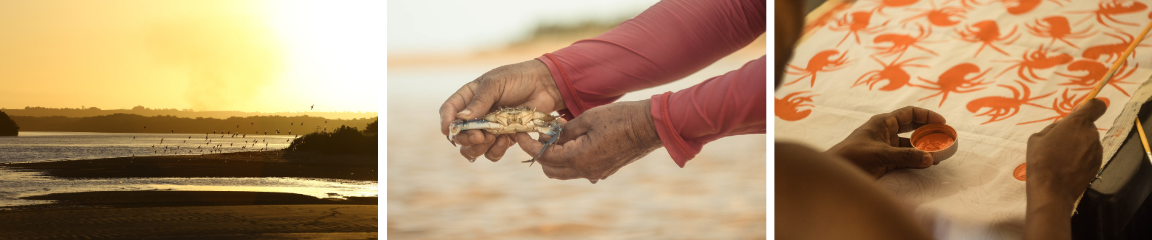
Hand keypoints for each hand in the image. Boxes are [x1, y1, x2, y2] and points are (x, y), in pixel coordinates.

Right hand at [439, 59, 564, 161]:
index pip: (449, 111)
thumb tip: (462, 119)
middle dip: (466, 139)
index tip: (449, 130)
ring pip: (473, 149)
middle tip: (479, 136)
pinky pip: (492, 153)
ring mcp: (489, 128)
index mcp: (469, 97)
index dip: (446, 121)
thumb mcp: (495, 84)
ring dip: (480, 147)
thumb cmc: (518, 79)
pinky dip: (496, 151)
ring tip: (494, 137)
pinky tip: (505, 140)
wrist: (545, 86)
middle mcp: (476, 115)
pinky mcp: (504, 138)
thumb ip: (479, 101)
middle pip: (459, 136)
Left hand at [514, 100, 661, 182]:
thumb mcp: (587, 118)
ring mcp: (595, 172)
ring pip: (564, 172)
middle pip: (551, 170)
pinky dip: (570, 159)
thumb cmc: (619, 118)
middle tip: (538, 135)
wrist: (648, 127)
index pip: (544, 156)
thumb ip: (565, 130)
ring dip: (555, 157)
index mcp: (578, 158)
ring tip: (556, 136)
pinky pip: (579, 169)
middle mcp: (585, 170)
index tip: (520, 134)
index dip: (529, 145)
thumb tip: (550, 136)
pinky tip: (575, 141)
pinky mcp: (604, 170)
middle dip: (540, 154)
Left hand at [825, 106, 946, 178]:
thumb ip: (905, 157)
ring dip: (924, 148)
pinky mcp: (884, 161)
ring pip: (909, 145)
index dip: (926, 116)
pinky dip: (916, 160)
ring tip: (940, 153)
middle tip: (945, 138)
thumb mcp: (880, 154)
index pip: (909, 113)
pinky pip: (905, 158)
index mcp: (883, 123)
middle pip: (912, 128)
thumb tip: (929, 158)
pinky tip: (928, 163)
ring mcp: (885, 147)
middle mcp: (885, 132)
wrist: (835, 173)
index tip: (942, 122)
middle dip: (928, 132)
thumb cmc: (853, 157)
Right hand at [1023, 98, 1104, 239]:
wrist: (1051, 189)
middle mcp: (1091, 134)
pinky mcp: (1098, 164)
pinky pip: (1090, 154)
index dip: (1091, 106)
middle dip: (1076, 131)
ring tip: (1062, 158)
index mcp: (1076, 123)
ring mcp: (1097, 150)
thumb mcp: (1036, 138)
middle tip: (1059, 143)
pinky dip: (1082, 157)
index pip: (1095, 106)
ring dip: (1079, 145)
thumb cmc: (1040, 160)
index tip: (1081, 112)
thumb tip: (1060, 128)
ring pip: (1088, 141)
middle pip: (1087, 126)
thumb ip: (1053, 128)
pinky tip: (1068, 167)